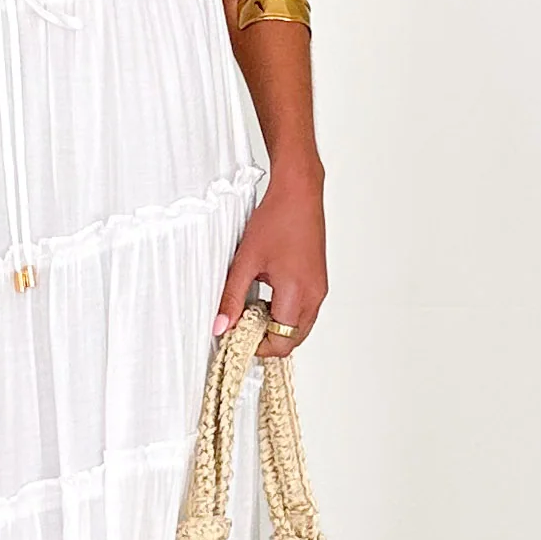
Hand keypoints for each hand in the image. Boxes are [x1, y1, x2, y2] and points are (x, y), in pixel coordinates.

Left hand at [214, 166, 326, 359]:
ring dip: (276, 326)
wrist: (299, 193)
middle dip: (267, 339)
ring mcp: (319, 289)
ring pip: (299, 327)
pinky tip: (266, 296)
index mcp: (297, 293)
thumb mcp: (245, 261)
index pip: (281, 342)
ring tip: (251, 308)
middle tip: (242, 325)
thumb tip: (221, 325)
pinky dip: (285, 313)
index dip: (257, 346)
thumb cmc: (277, 218)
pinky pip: (304, 311)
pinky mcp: (318, 282)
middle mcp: (314, 295)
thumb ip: (231, 297)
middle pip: (293, 340)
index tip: (237, 335)